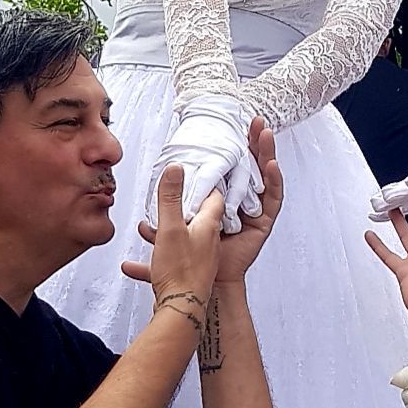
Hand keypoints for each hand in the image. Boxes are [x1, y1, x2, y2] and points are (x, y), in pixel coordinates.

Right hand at [123, 164, 225, 330]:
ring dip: (165, 230)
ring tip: (146, 227)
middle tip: (170, 195)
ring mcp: (199, 258)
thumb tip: (176, 168)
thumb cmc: (181, 272)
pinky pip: (171, 257)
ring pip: (182, 236)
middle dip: (182, 204)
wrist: (181, 312)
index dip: (207, 181)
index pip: (215, 195)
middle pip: (198, 215)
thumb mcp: (171, 227)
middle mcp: (207, 241)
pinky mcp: (188, 273)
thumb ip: (171, 197)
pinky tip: (133, 264)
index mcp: (208, 225)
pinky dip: (156, 255)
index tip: (197, 170)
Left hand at [127, 120, 285, 288]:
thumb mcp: (166, 240)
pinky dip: (274, 180)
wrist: (201, 288)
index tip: (229, 125)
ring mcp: (252, 212)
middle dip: (252, 142)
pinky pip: (272, 198)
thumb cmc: (187, 265)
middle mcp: (236, 202)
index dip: (231, 147)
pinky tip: (271, 163)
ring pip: (263, 176)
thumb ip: (152, 236)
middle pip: (248, 166)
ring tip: (265, 132)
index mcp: (216, 200)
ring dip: (266, 153)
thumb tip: (133, 238)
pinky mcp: (263, 223)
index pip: (227, 166)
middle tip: (255, 119)